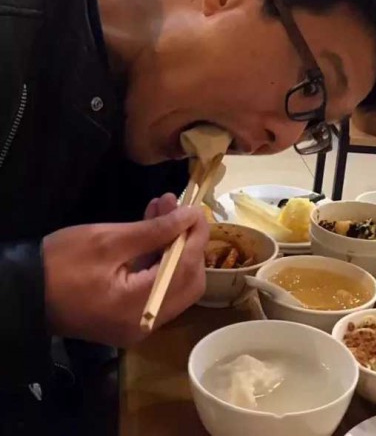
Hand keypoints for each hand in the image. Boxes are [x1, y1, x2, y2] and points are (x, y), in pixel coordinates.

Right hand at [43, 200, 208, 346]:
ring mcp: (138, 324)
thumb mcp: (107, 241)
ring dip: (174, 246)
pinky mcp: (129, 318)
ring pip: (174, 282)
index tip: (196, 209)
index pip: (187, 269)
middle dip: (187, 242)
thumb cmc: (58, 264)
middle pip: (188, 280)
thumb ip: (154, 231)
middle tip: (177, 209)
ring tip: (163, 209)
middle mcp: (146, 322)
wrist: (20, 294)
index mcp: (140, 306)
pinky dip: (160, 260)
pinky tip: (153, 229)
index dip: (196, 237)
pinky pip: (157, 288)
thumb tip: (190, 217)